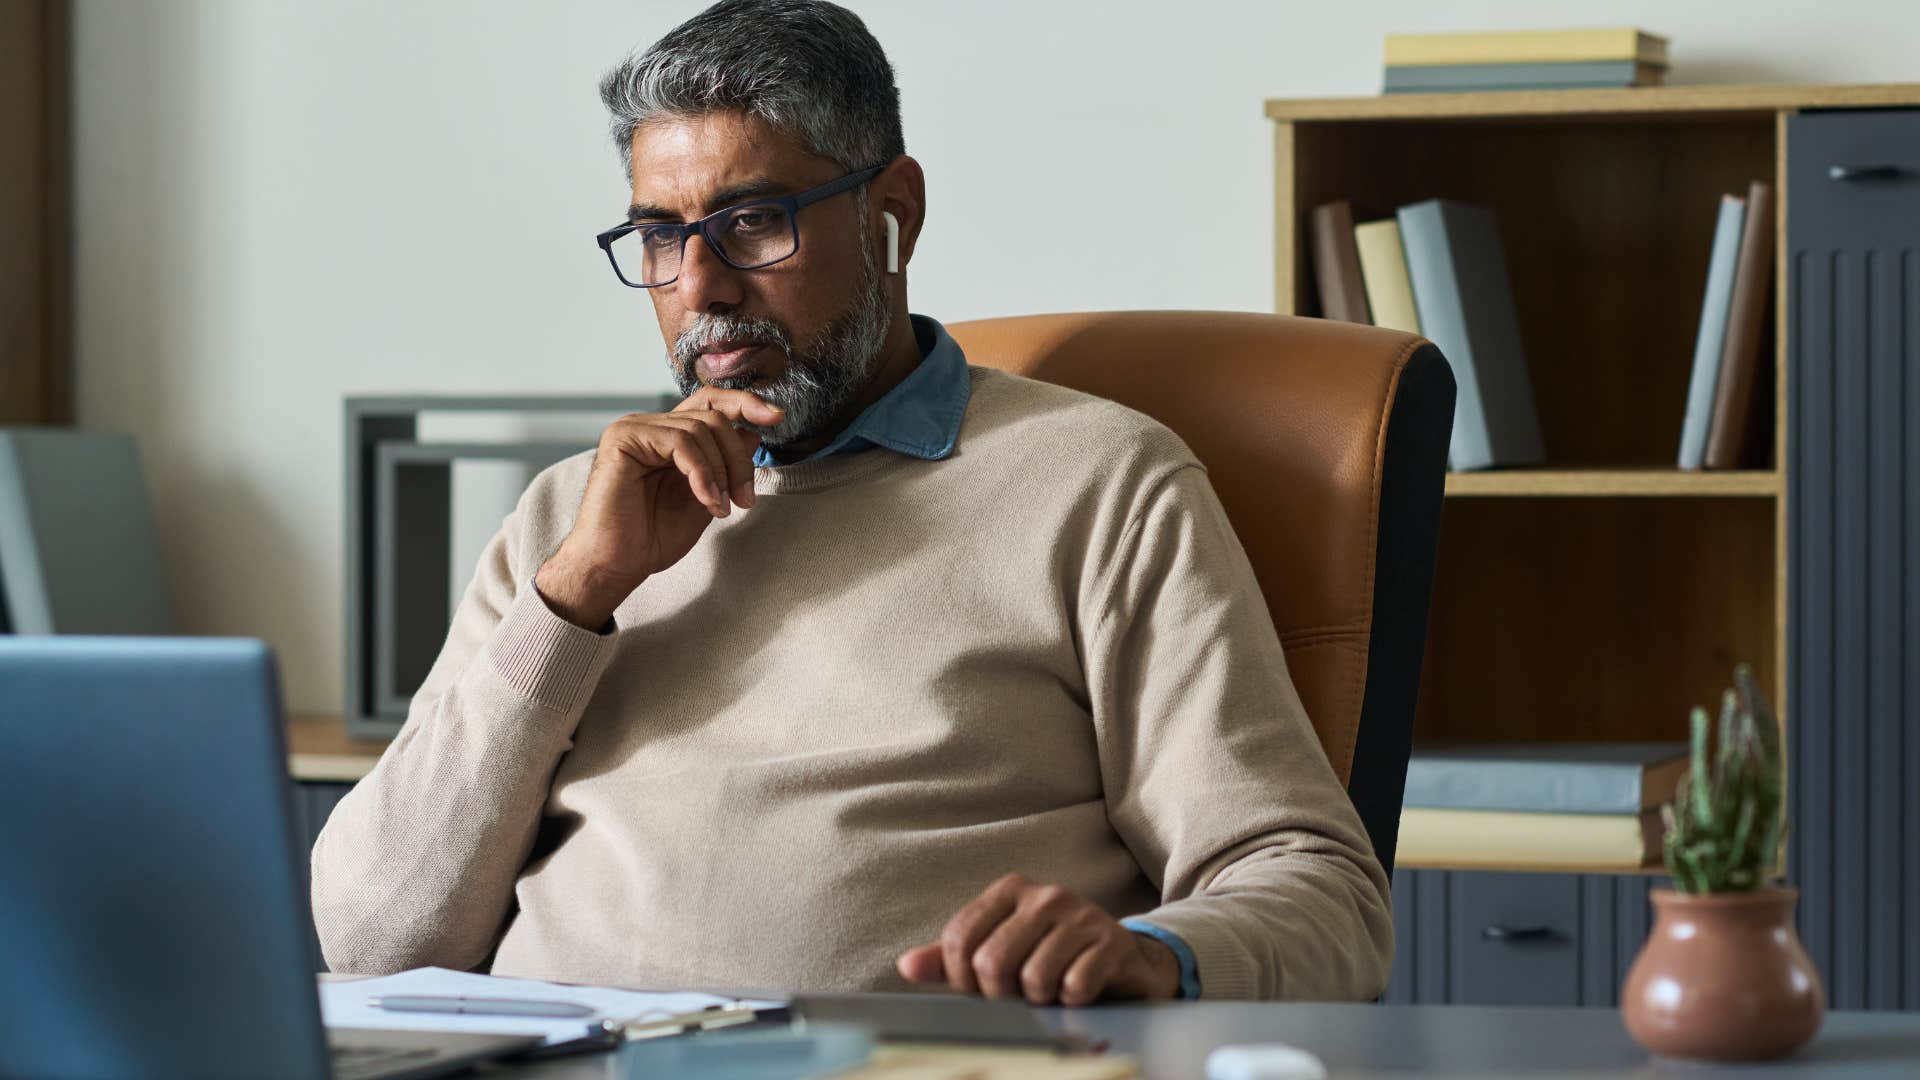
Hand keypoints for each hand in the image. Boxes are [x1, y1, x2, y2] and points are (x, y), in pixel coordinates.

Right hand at [535, 387, 783, 629]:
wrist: (615, 566)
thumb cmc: (652, 537)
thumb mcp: (706, 497)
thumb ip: (725, 466)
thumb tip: (752, 433)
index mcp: (668, 436)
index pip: (711, 403)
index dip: (746, 404)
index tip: (777, 417)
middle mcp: (650, 425)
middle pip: (714, 416)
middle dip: (739, 458)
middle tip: (746, 498)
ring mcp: (635, 428)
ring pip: (701, 428)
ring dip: (722, 471)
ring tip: (723, 507)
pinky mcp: (623, 438)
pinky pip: (679, 442)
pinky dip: (702, 473)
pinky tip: (707, 501)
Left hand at [895, 873, 1181, 1005]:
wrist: (1121, 959)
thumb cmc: (1048, 954)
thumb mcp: (998, 949)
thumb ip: (951, 958)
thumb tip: (906, 966)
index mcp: (1008, 889)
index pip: (959, 939)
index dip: (962, 979)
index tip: (979, 990)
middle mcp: (1044, 894)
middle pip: (991, 961)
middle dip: (1000, 993)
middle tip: (1018, 994)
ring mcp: (1080, 914)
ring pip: (1033, 977)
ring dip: (1039, 999)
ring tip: (1050, 989)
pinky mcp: (1111, 940)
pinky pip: (1074, 985)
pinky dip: (1072, 999)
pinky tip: (1078, 989)